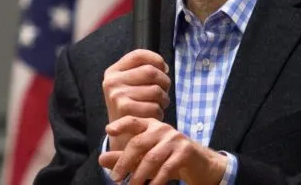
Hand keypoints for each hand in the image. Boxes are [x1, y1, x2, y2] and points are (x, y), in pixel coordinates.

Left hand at [98, 116, 226, 184]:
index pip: (133, 121)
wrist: (199, 163)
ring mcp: (175, 139)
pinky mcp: (185, 152)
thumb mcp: (145, 156)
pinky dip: (155, 181)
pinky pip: (166, 169)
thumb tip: (101, 159)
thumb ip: (124, 156)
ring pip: (151, 158)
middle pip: (138, 143)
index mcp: (150, 125)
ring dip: (138, 176)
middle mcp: (162, 128)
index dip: (121, 124)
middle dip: (124, 162)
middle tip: (115, 178)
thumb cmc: (167, 157)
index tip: (108, 130)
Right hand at [102, 49, 170, 150]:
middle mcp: (112, 81)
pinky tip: (152, 116)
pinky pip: (154, 106)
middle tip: (163, 92)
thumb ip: (143, 71)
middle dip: (164, 82)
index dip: (156, 59)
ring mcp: (117, 94)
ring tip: (158, 106)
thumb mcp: (130, 86)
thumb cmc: (132, 108)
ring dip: (164, 100)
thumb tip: (163, 67)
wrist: (121, 137)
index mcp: (113, 72)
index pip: (139, 55)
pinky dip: (159, 113)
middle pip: (151, 71)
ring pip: (156, 90)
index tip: (164, 69)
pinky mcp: (124, 109)